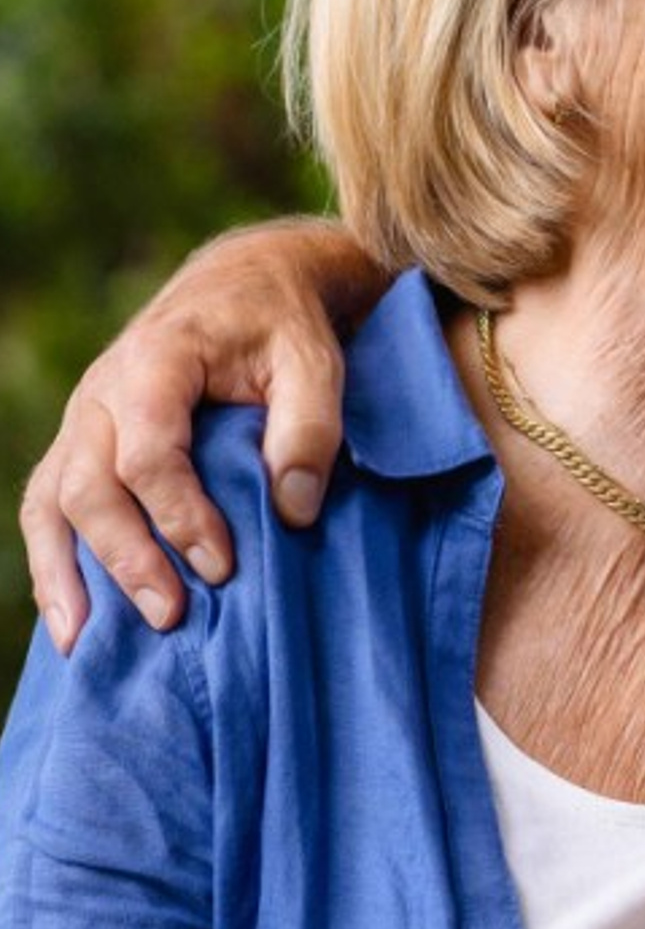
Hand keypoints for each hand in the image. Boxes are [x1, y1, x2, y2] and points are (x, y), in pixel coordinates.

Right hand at [19, 219, 380, 650]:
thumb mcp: (314, 361)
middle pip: (89, 484)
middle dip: (126, 556)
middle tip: (172, 615)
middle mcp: (103, 391)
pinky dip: (51, 566)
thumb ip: (309, 429)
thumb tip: (294, 512)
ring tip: (90, 643)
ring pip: (51, 502)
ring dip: (67, 574)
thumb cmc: (282, 326)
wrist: (244, 284)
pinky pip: (46, 508)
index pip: (149, 450)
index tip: (223, 564)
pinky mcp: (81, 447)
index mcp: (157, 360)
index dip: (180, 514)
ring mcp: (83, 420)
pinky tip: (72, 626)